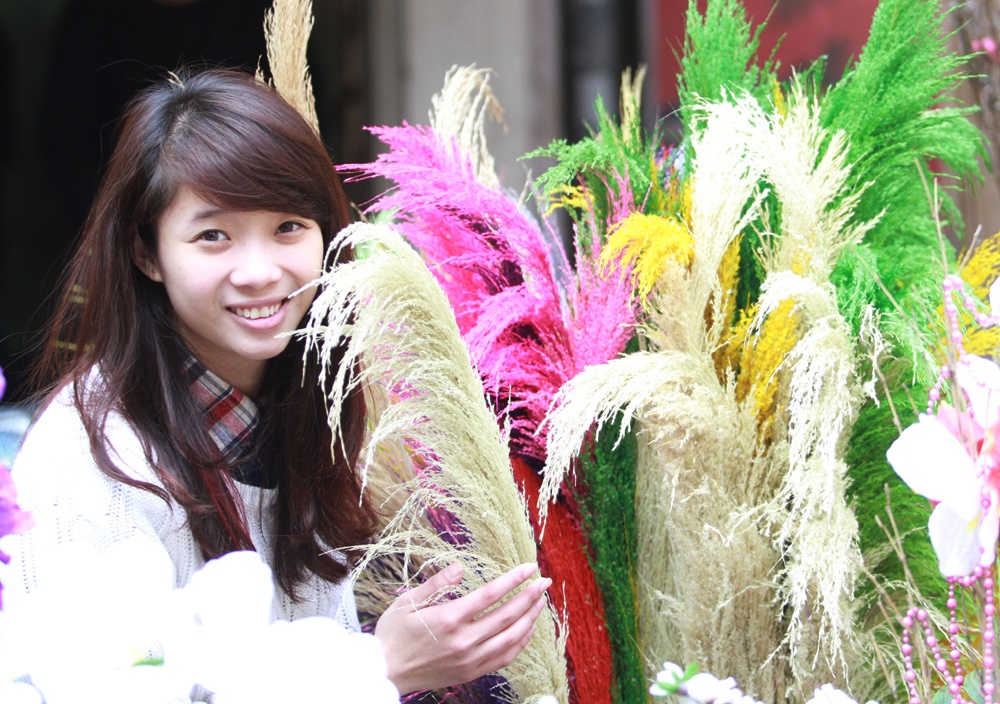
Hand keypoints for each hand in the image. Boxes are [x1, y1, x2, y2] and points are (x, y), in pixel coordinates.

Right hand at [373, 561, 551, 694]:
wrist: (385, 670)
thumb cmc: (394, 633)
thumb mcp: (407, 602)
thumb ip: (436, 584)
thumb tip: (460, 568)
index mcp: (449, 618)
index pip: (490, 594)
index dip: (513, 579)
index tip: (529, 568)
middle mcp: (463, 640)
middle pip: (507, 615)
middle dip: (530, 596)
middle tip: (545, 582)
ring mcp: (469, 659)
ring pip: (510, 638)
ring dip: (529, 618)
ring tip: (540, 602)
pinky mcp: (470, 672)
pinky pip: (504, 657)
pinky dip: (520, 643)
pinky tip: (527, 630)